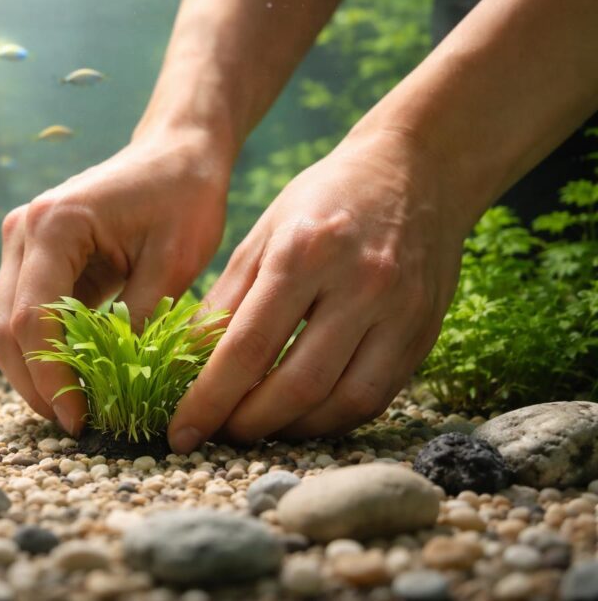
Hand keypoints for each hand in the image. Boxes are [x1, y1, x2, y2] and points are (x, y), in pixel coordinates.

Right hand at [0, 127, 231, 433]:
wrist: (175, 150)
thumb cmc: (184, 194)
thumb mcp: (176, 260)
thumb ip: (140, 319)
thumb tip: (117, 385)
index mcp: (55, 224)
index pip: (34, 318)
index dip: (52, 378)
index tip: (82, 421)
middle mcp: (22, 231)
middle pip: (4, 329)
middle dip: (36, 385)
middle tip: (78, 426)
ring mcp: (20, 242)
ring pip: (5, 328)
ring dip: (34, 373)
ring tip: (78, 409)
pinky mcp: (31, 256)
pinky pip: (23, 315)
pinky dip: (42, 352)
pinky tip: (77, 379)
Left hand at [168, 129, 469, 452]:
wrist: (416, 170)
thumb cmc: (325, 198)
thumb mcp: (264, 233)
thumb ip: (227, 299)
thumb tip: (189, 364)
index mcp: (304, 253)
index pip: (248, 346)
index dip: (210, 399)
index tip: (180, 432)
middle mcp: (358, 284)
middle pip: (297, 385)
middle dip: (248, 424)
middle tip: (216, 435)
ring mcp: (400, 312)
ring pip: (343, 402)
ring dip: (292, 431)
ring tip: (257, 428)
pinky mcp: (425, 332)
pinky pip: (377, 397)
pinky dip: (334, 418)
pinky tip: (303, 416)